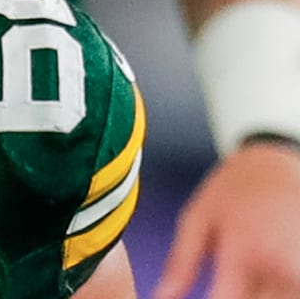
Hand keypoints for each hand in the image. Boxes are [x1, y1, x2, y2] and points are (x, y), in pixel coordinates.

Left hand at [156, 141, 299, 298]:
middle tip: (223, 280)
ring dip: (256, 294)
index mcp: (245, 253)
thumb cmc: (231, 188)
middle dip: (235, 297)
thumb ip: (181, 262)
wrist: (276, 164)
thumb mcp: (197, 218)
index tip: (204, 296)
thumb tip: (161, 295)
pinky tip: (259, 276)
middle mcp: (281, 266)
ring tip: (242, 274)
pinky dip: (274, 290)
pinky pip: (291, 293)